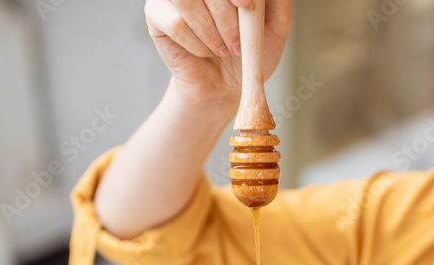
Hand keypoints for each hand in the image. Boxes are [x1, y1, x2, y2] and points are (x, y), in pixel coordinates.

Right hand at [145, 0, 292, 108]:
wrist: (226, 86)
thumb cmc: (249, 53)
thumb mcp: (275, 28)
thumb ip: (277, 3)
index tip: (245, 5)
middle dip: (224, 14)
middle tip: (237, 41)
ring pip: (186, 0)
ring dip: (210, 30)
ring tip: (224, 49)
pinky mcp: (156, 14)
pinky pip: (176, 23)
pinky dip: (197, 43)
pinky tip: (206, 52)